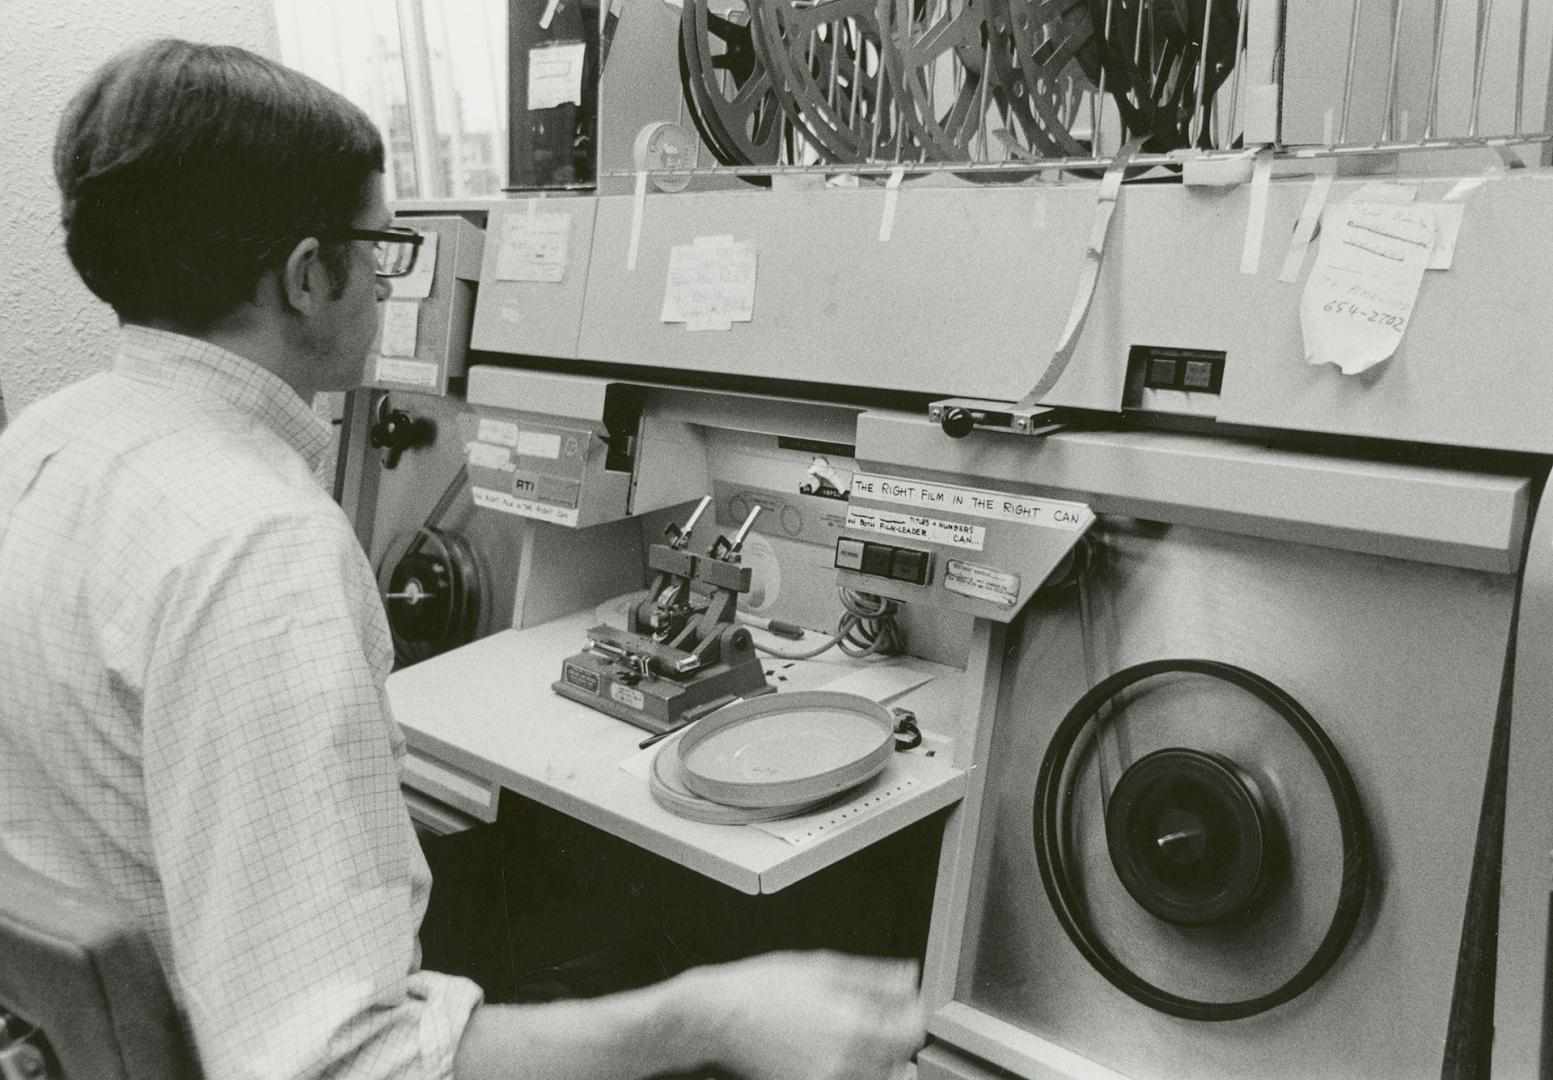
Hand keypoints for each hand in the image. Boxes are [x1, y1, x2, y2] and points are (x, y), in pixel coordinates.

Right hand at [681, 951, 925, 1079]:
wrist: (715, 1021)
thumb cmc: (760, 990)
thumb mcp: (821, 967)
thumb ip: (872, 977)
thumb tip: (908, 977)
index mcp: (853, 1027)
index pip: (912, 1033)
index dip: (913, 1015)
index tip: (905, 1005)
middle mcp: (845, 1064)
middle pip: (901, 1062)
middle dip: (896, 1039)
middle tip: (881, 1018)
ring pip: (877, 1078)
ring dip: (878, 1059)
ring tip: (854, 1035)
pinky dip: (853, 1070)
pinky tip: (833, 1050)